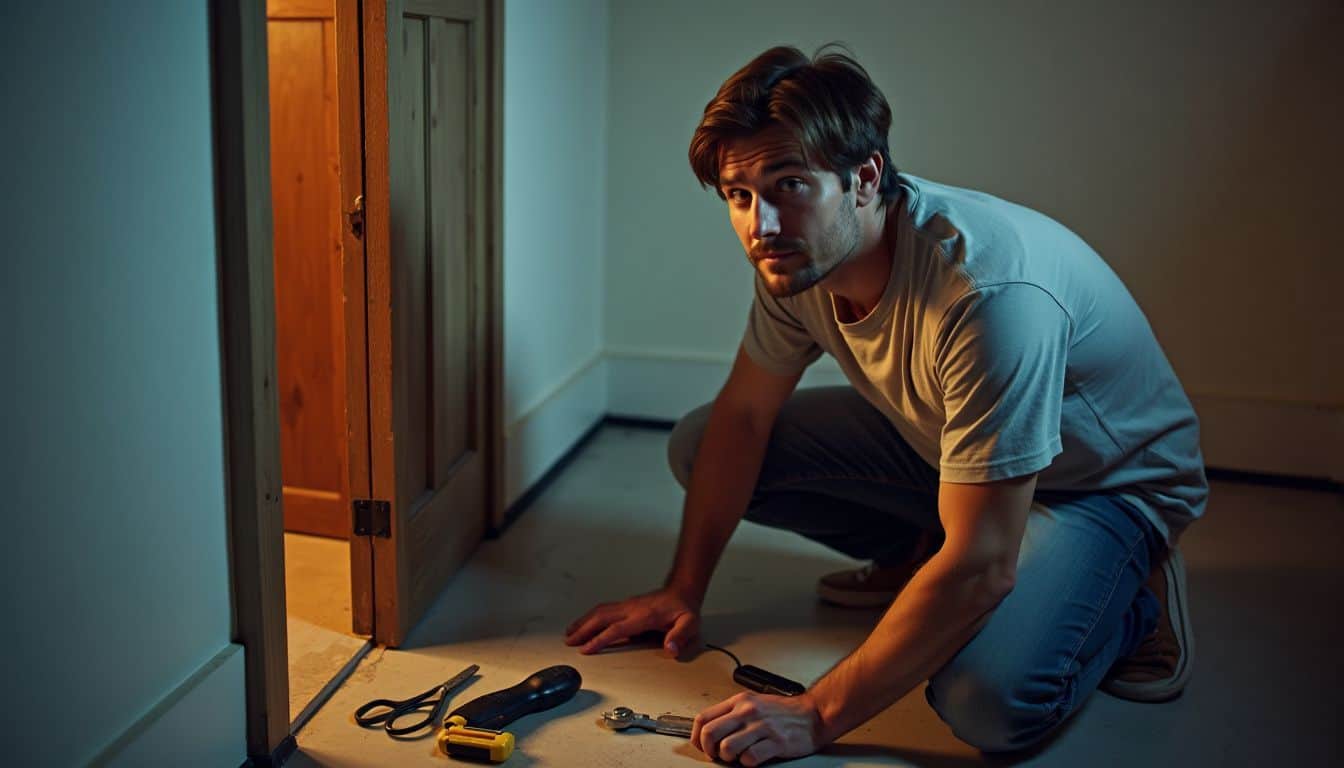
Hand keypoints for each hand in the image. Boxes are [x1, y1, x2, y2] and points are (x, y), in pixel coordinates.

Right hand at [564, 587, 700, 656]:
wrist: (682, 591)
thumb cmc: (684, 610)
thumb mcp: (690, 624)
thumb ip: (680, 635)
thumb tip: (670, 648)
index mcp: (644, 616)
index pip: (617, 628)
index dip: (600, 639)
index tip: (586, 648)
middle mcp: (631, 608)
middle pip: (601, 617)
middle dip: (583, 630)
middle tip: (569, 642)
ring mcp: (627, 604)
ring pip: (600, 611)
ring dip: (583, 621)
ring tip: (569, 633)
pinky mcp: (626, 605)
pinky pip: (604, 609)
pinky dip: (590, 616)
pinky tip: (584, 623)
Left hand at [692, 692, 823, 765]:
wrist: (813, 714)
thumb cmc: (783, 711)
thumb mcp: (753, 702)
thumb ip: (732, 714)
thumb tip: (710, 731)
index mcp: (740, 701)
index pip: (704, 717)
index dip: (697, 736)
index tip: (701, 745)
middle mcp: (748, 711)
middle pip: (710, 733)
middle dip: (709, 749)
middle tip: (716, 754)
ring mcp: (761, 727)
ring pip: (727, 748)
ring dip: (729, 758)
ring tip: (737, 756)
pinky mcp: (775, 742)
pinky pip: (750, 759)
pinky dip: (748, 763)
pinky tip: (753, 758)